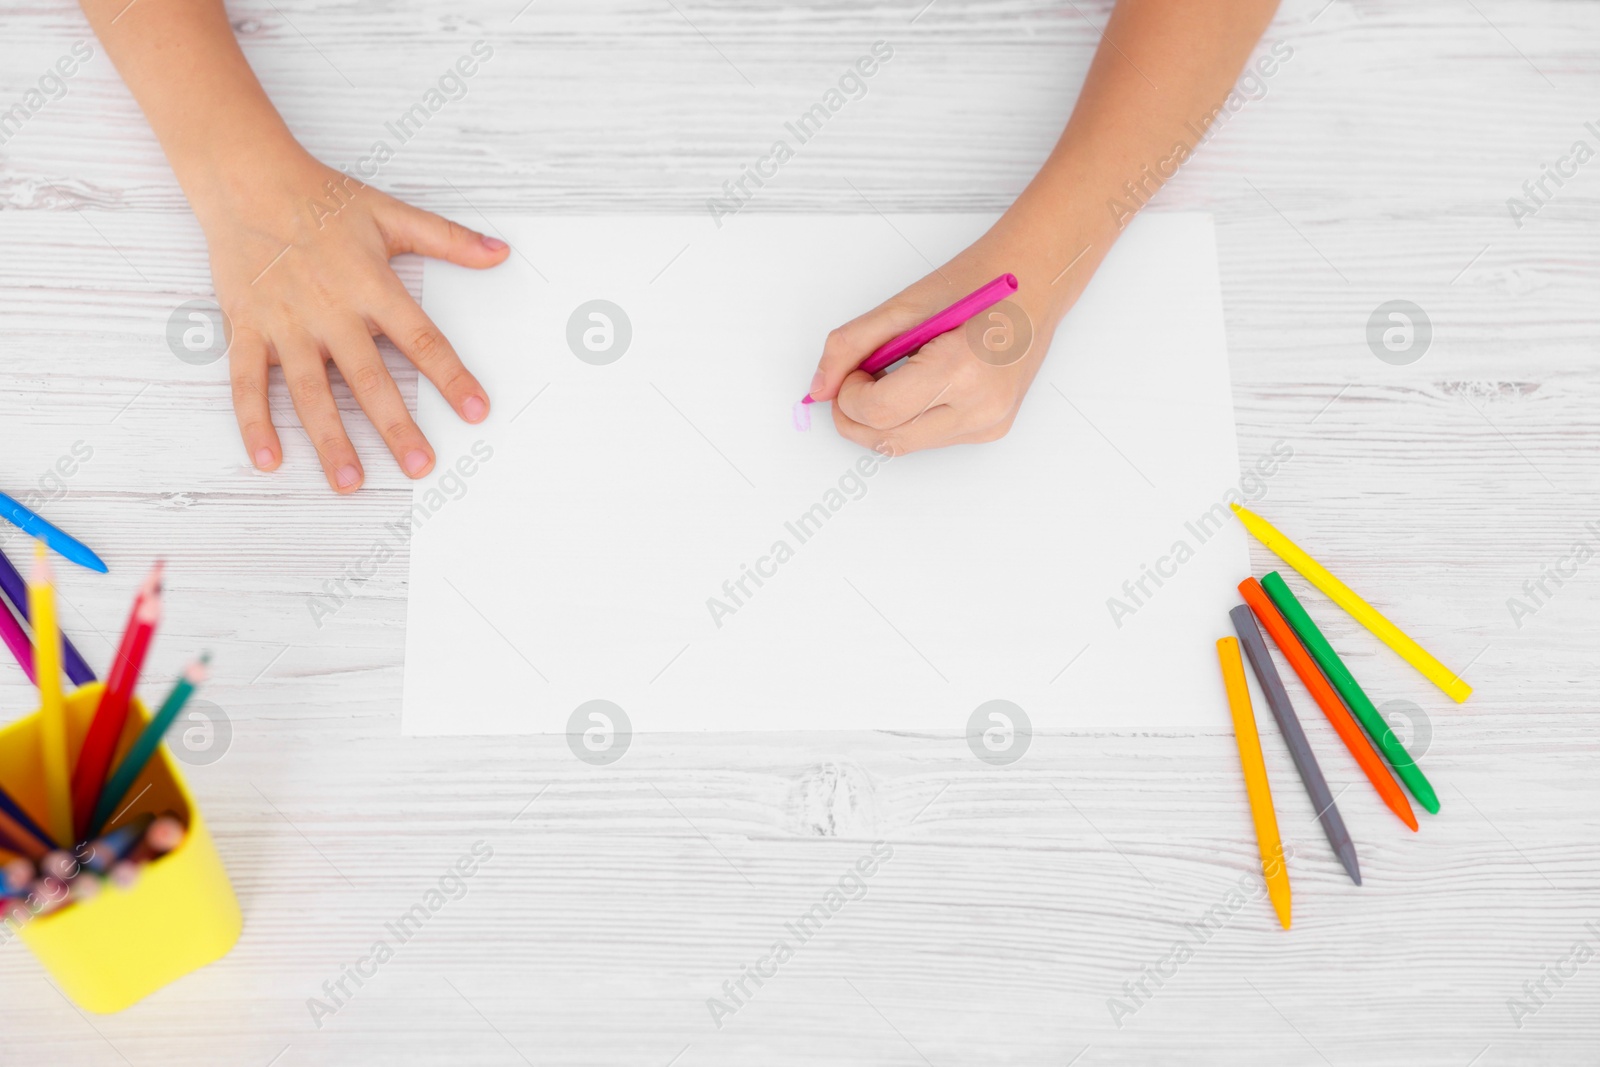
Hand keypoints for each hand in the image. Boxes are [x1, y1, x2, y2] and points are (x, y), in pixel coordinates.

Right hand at [194, 147, 509, 491]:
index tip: (476, 410)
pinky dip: (254, 422)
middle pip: (368, 379)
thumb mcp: (391, 214)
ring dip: (330, 440)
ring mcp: (285, 323)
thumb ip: (448, 240)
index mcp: (371, 286)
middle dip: (396, 427)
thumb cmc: (321, 198)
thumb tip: (501, 252)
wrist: (245, 176)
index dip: (451, 376)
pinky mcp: (246, 327)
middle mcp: (330, 311)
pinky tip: (270, 459)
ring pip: (309, 392)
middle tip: (420, 467)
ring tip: (351, 482)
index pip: (421, 339)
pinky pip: (247, 382)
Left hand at [807, 226, 1072, 455]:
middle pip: (888, 440)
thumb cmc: (978, 282)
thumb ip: (851, 345)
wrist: (1037, 282)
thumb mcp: (905, 306)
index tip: (850, 371)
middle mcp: (981, 408)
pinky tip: (921, 385)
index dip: (849, 395)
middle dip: (856, 415)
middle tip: (857, 379)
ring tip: (894, 376)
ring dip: (883, 418)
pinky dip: (910, 417)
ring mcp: (989, 425)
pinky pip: (929, 438)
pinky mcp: (991, 431)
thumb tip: (819, 388)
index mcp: (961, 370)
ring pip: (905, 444)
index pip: (879, 411)